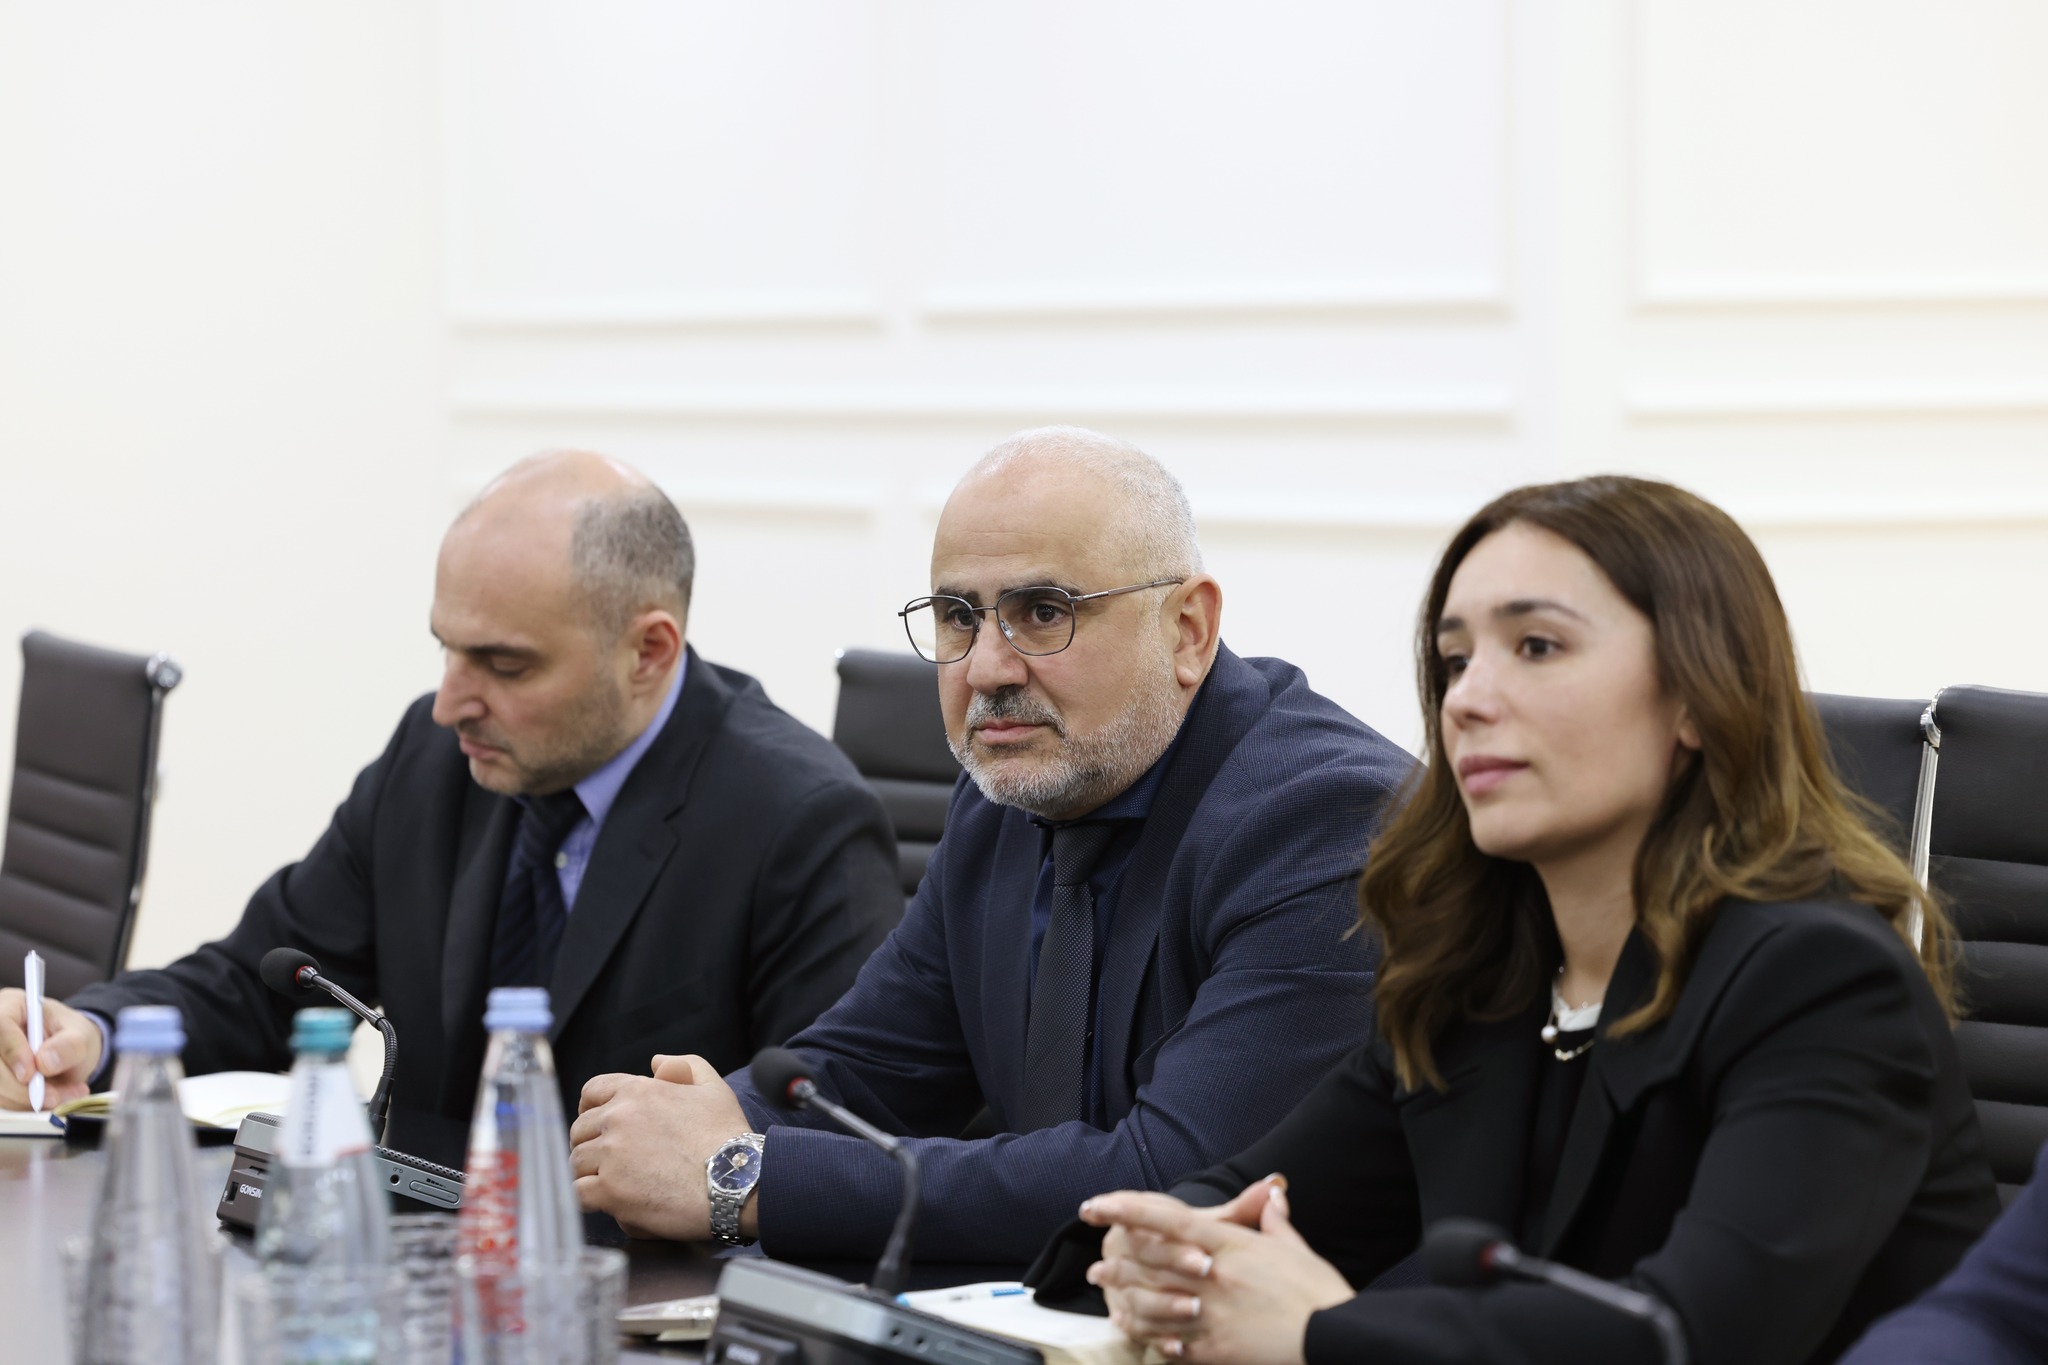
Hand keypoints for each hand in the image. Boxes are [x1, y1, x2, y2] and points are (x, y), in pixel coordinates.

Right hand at [0, 989, 100, 1110]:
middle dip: (21, 1088)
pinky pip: (3, 1100)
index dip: (13, 1052)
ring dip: (27, 1100)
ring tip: (63, 1095)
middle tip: (54, 1096)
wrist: (71, 1053)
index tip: (30, 1075)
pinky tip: (52, 1099)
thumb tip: (45, 1061)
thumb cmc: (72, 1036)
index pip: (1, 1026)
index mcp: (12, 1006)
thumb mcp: (81, 1035)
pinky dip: (25, 1105)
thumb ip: (69, 1045)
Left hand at [570, 1054, 754, 1240]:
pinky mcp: (610, 1191)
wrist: (738, 1181)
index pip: (592, 1092)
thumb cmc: (729, 1137)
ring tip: (611, 1184)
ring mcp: (612, 1155)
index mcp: (638, 1091)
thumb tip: (656, 1062)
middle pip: (580, 1131)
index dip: (591, 1109)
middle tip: (609, 1162)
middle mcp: (618, 1118)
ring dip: (589, 1174)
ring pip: (575, 1163)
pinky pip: (578, 1194)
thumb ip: (686, 1066)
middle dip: (591, 1145)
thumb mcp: (714, 1089)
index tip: (599, 1125)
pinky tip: (605, 1202)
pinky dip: (588, 1200)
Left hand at [1081, 1177, 1353, 1364]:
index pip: (1168, 1219)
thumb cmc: (1319, 1294)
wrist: (1335, 1340)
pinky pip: (1170, 1341)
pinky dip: (1149, 1335)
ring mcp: (1210, 1314)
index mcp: (1231, 1245)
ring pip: (1151, 1302)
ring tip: (1106, 1292)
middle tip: (1096, 1261)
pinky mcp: (1214, 1349)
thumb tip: (1273, 1191)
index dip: (1127, 1208)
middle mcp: (1213, 1275)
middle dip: (1119, 1259)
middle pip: (1150, 1261)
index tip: (1098, 1205)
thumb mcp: (1296, 1249)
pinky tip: (1136, 1331)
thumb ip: (1275, 1221)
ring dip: (1123, 1296)